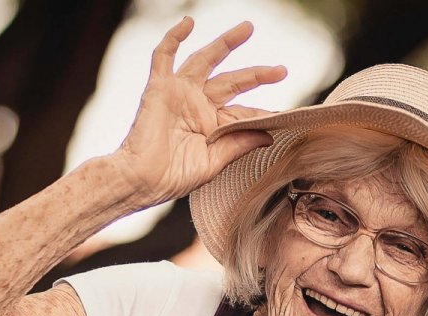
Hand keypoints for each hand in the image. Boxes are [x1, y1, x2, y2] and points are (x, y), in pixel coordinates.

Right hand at [114, 18, 286, 207]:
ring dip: (225, 43)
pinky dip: (174, 38)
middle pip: (232, 81)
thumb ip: (240, 143)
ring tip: (247, 28)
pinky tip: (188, 23)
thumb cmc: (175, 177)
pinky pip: (164, 57)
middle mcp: (198, 105)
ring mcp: (180, 93)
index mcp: (213, 125)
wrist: (143, 180)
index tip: (284, 115)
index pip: (243, 111)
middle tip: (281, 70)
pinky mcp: (159, 88)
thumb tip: (269, 133)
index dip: (262, 113)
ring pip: (206, 60)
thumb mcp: (215, 162)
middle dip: (256, 74)